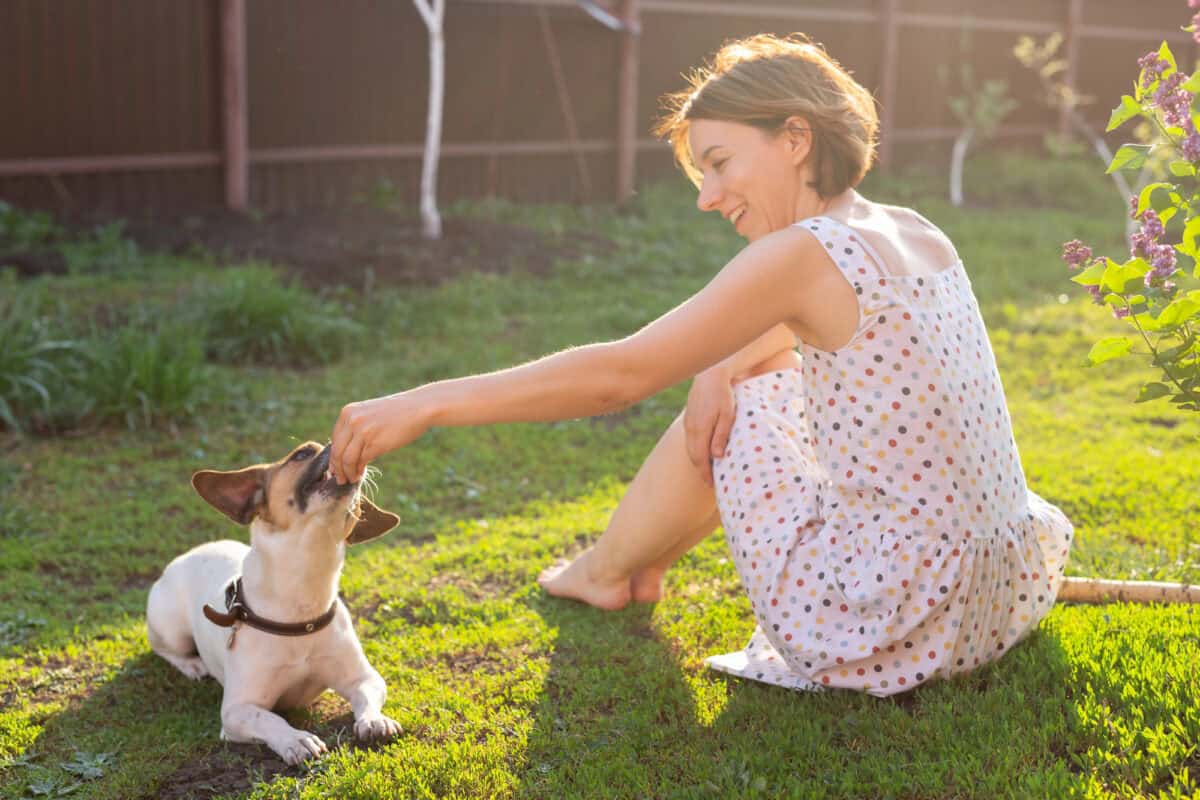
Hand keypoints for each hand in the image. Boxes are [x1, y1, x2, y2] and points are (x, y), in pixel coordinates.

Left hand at [330, 391, 428, 483]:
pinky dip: (359, 470)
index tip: (335, 469)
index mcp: (348, 412)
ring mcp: (363, 432)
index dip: (334, 457)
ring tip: (351, 479)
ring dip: (347, 473)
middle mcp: (352, 420)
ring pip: (346, 459)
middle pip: (337, 451)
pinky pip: (361, 461)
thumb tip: (345, 452)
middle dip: (337, 468)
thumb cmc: (397, 412)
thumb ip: (355, 427)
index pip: (334, 439)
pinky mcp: (375, 443)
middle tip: (340, 479)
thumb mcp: (369, 414)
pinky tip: (361, 474)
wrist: (419, 408)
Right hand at [683, 367, 736, 486]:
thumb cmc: (723, 395)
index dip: (706, 473)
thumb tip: (717, 457)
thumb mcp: (728, 415)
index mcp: (700, 430)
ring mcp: (688, 424)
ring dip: (698, 461)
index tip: (712, 484)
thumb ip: (721, 436)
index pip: (700, 459)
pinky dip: (696, 450)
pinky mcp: (689, 419)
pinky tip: (704, 452)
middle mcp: (691, 429)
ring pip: (690, 449)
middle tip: (710, 482)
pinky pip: (690, 440)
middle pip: (693, 456)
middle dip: (701, 471)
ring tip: (708, 470)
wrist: (709, 375)